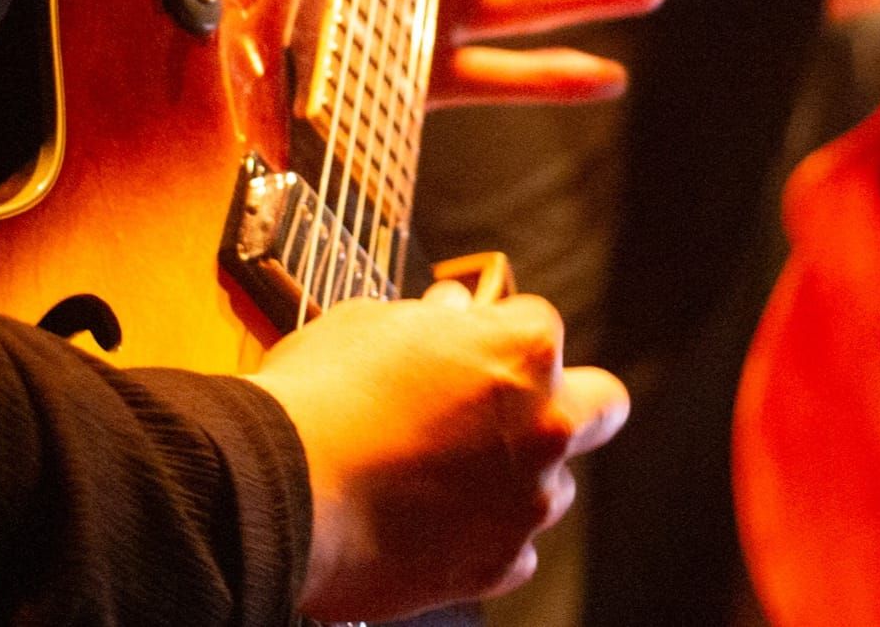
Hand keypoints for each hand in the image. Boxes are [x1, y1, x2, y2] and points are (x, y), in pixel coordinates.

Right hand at [245, 282, 628, 621]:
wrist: (277, 494)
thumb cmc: (319, 398)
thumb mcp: (371, 323)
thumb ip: (431, 321)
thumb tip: (450, 315)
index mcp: (523, 350)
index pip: (541, 324)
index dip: (497, 332)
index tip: (465, 346)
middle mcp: (544, 426)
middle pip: (601, 406)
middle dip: (569, 400)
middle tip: (513, 409)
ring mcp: (526, 502)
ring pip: (555, 486)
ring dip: (517, 478)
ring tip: (444, 478)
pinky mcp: (496, 565)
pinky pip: (512, 549)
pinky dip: (482, 537)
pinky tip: (429, 524)